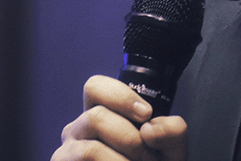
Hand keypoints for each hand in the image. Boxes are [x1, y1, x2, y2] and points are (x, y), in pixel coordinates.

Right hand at [51, 75, 187, 160]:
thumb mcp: (170, 147)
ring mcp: (68, 153)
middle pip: (96, 117)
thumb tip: (148, 130)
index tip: (146, 114)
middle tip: (147, 156)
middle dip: (129, 139)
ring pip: (90, 149)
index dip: (121, 96)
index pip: (95, 87)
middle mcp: (79, 130)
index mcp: (102, 113)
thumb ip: (172, 131)